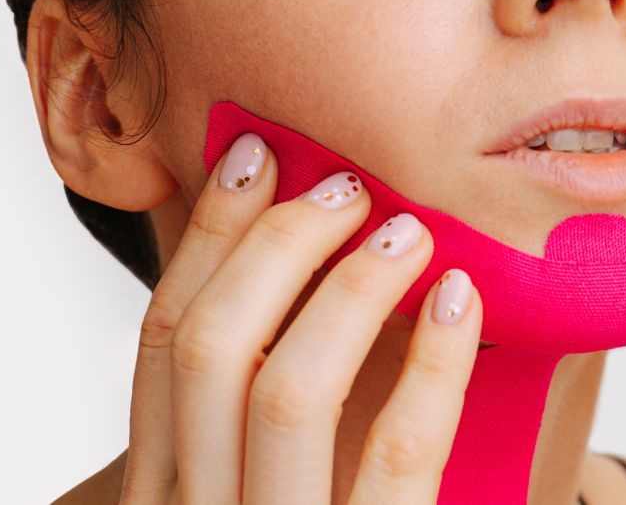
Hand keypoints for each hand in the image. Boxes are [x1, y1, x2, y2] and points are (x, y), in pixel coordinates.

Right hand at [118, 133, 483, 503]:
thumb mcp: (269, 472)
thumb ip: (267, 389)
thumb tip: (313, 249)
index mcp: (169, 483)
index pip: (165, 338)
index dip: (208, 232)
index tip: (255, 154)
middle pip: (211, 347)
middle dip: (277, 245)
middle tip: (345, 188)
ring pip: (288, 392)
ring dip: (351, 289)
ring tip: (408, 232)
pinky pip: (397, 454)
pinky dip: (432, 365)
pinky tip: (460, 302)